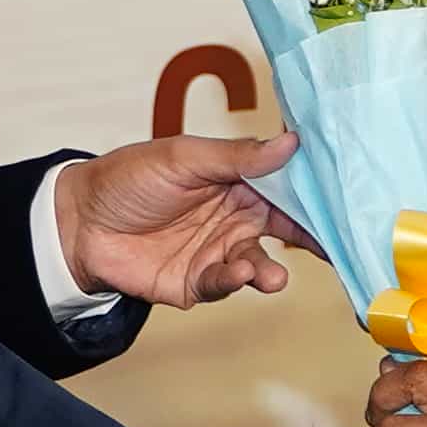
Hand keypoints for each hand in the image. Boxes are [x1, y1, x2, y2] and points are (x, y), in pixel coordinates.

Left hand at [55, 133, 321, 305]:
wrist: (78, 223)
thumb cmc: (128, 178)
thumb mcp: (183, 157)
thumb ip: (237, 156)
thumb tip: (290, 142)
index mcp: (238, 181)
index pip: (287, 188)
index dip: (317, 196)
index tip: (349, 203)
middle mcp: (236, 218)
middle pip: (285, 231)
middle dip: (311, 243)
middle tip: (336, 253)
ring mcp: (218, 252)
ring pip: (257, 263)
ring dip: (268, 271)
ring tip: (272, 276)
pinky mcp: (197, 282)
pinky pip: (224, 284)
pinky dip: (233, 280)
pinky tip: (236, 274)